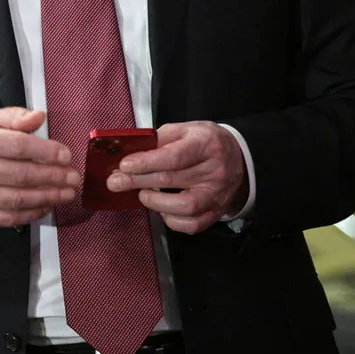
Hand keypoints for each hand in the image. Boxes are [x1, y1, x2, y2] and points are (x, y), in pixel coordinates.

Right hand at [0, 107, 79, 227]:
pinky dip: (31, 213)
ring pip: (17, 198)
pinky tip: (46, 205)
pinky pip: (8, 217)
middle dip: (53, 177)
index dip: (46, 151)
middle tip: (73, 177)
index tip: (66, 155)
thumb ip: (13, 117)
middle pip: (21, 174)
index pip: (17, 146)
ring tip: (67, 193)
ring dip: (48, 197)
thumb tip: (39, 117)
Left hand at [105, 121, 246, 233]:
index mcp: (206, 144)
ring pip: (185, 207)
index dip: (146, 162)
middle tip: (115, 182)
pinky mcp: (216, 212)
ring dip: (155, 203)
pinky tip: (162, 209)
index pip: (173, 157)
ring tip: (142, 195)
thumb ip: (160, 138)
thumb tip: (131, 152)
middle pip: (171, 180)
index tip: (124, 166)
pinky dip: (172, 220)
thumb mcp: (185, 129)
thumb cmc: (204, 142)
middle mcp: (215, 171)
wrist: (239, 159)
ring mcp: (217, 195)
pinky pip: (192, 224)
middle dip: (138, 182)